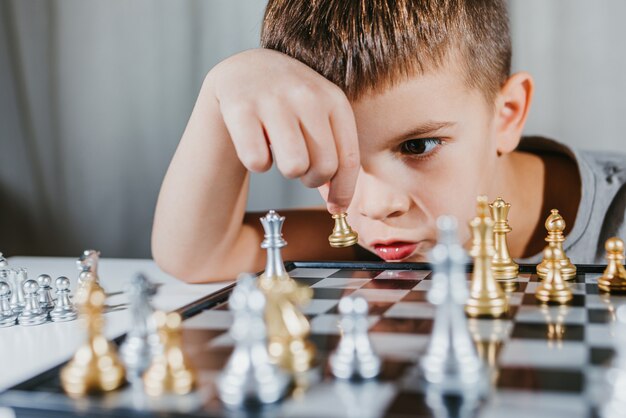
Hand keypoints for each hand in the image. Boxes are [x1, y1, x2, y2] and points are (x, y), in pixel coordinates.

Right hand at [210, 48, 359, 213]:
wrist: (245, 70)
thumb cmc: (290, 105)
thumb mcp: (319, 116)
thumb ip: (334, 152)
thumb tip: (338, 205)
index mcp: (334, 99)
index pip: (349, 159)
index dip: (344, 192)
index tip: (336, 208)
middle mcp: (307, 95)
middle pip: (324, 167)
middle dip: (312, 179)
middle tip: (301, 169)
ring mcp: (273, 99)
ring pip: (293, 167)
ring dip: (287, 171)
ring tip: (281, 153)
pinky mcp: (240, 108)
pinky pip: (257, 161)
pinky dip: (257, 163)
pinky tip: (256, 144)